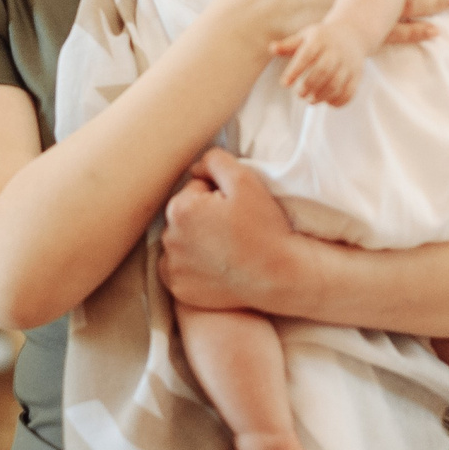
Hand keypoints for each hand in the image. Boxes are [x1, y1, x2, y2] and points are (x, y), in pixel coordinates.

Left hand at [162, 149, 304, 314]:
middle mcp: (168, 239)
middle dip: (204, 218)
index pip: (194, 190)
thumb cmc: (264, 227)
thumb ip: (214, 160)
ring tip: (227, 249)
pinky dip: (193, 268)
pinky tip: (217, 267)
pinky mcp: (179, 289)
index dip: (218, 196)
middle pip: (185, 217)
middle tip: (234, 230)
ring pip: (181, 242)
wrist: (279, 276)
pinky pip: (180, 270)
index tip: (236, 211)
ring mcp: (172, 268)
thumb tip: (194, 168)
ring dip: (197, 242)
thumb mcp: (244, 179)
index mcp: (180, 209)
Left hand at [277, 20, 368, 105]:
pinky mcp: (357, 74)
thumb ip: (288, 45)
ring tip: (311, 100)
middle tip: (299, 94)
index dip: (295, 70)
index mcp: (320, 40)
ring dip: (322, 95)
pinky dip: (338, 101)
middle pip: (323, 71)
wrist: (352, 33)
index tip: (284, 84)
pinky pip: (350, 91)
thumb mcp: (305, 36)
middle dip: (309, 85)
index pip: (307, 55)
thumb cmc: (322, 38)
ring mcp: (348, 63)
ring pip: (336, 83)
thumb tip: (272, 49)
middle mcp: (336, 51)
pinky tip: (327, 102)